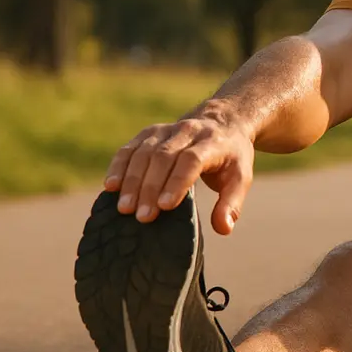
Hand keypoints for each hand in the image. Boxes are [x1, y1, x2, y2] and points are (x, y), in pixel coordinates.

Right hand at [104, 115, 254, 235]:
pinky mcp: (150, 132)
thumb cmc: (231, 157)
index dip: (177, 182)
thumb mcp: (241, 178)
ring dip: (131, 180)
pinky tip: (110, 186)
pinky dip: (118, 166)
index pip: (191, 160)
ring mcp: (166, 129)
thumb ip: (232, 204)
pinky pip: (130, 148)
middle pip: (164, 158)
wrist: (222, 123)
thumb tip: (223, 228)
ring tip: (124, 208)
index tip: (165, 206)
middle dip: (150, 188)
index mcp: (212, 143)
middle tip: (142, 216)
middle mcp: (187, 132)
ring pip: (144, 153)